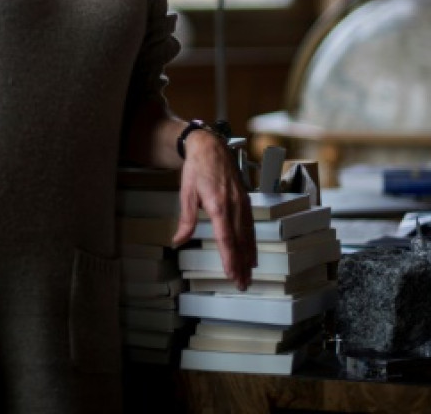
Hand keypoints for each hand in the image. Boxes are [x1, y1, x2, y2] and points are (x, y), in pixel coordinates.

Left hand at [170, 129, 256, 288]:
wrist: (211, 147)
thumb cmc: (197, 168)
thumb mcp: (186, 193)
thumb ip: (186, 219)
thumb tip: (178, 240)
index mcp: (218, 205)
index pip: (226, 238)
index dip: (230, 258)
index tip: (232, 274)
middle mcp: (234, 206)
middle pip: (240, 241)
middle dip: (241, 265)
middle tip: (242, 284)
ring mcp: (242, 203)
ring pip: (248, 235)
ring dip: (249, 257)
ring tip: (249, 275)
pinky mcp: (245, 201)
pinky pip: (250, 226)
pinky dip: (252, 242)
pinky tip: (252, 253)